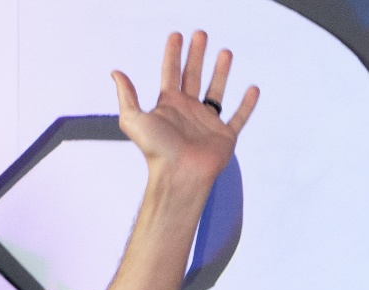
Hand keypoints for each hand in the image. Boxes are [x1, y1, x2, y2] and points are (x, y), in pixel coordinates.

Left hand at [112, 31, 258, 193]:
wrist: (179, 175)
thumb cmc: (156, 151)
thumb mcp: (133, 119)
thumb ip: (127, 96)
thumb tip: (116, 73)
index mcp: (169, 105)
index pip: (171, 72)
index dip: (173, 53)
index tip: (177, 35)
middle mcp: (188, 111)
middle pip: (194, 76)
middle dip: (197, 54)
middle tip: (201, 34)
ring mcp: (208, 123)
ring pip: (216, 91)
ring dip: (220, 72)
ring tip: (225, 52)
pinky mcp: (225, 136)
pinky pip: (239, 117)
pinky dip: (247, 104)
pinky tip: (252, 89)